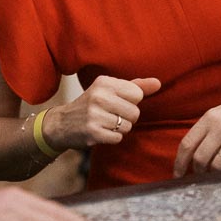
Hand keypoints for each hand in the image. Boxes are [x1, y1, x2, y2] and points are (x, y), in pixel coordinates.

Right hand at [43, 76, 161, 152]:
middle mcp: (99, 96)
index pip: (137, 94)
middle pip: (135, 112)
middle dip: (127, 117)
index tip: (118, 102)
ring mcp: (95, 115)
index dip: (131, 102)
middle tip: (111, 115)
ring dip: (119, 129)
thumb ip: (136, 86)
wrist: (62, 123)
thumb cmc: (92, 104)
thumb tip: (158, 82)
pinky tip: (101, 132)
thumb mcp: (110, 90)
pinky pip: (118, 138)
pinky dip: (112, 138)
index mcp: (104, 82)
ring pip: (127, 127)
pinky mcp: (93, 132)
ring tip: (105, 123)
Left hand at [173, 71, 220, 177]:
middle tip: (202, 179)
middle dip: (199, 173)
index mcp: (209, 117)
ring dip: (216, 176)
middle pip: (200, 158)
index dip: (180, 163)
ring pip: (217, 166)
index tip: (178, 174)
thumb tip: (193, 156)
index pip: (187, 144)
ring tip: (220, 178)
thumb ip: (208, 131)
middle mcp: (220, 125)